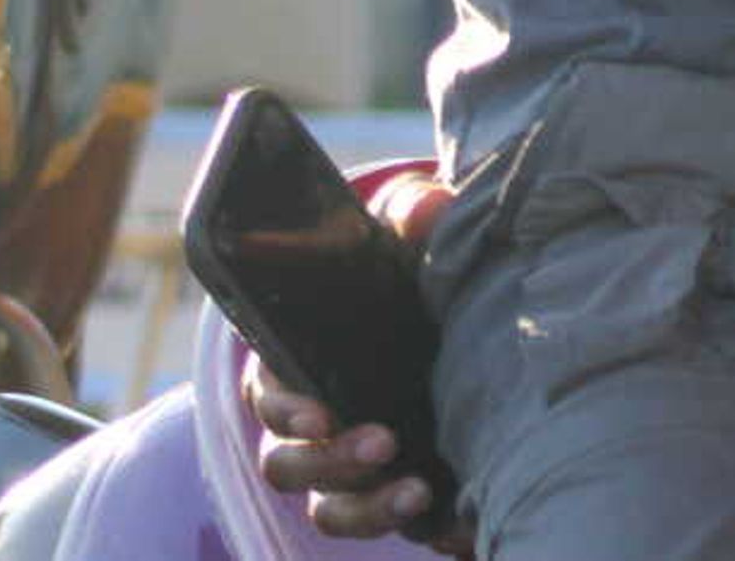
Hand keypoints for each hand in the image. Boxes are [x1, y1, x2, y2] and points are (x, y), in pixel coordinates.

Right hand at [246, 179, 467, 549]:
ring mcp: (350, 465)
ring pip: (332, 509)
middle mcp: (312, 427)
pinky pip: (394, 526)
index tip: (323, 415)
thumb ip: (414, 212)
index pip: (271, 399)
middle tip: (384, 444)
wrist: (449, 306)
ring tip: (420, 492)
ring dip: (369, 508)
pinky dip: (426, 531)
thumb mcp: (410, 234)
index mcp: (296, 365)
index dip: (290, 411)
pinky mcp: (396, 486)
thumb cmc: (406, 271)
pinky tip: (463, 528)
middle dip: (331, 463)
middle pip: (291, 466)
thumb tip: (431, 206)